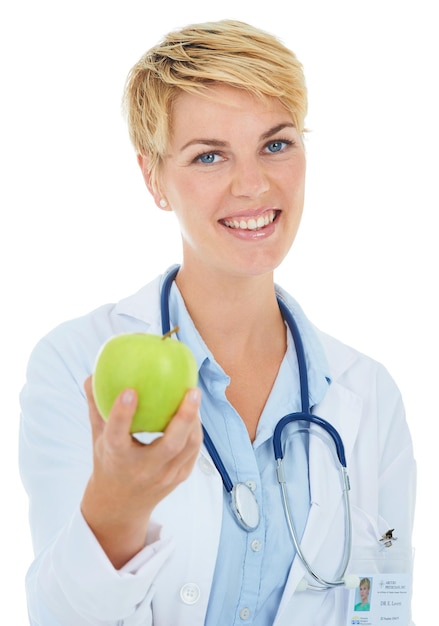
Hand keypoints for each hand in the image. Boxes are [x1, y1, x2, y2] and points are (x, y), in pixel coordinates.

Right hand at [81, 375, 201, 567]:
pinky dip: (195, 430)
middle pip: (169, 445)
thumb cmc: (108, 463)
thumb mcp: (98, 439)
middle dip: (184, 417)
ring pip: (188, 447)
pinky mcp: (179, 478)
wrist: (120, 507)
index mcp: (117, 459)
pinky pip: (192, 451)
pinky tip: (195, 411)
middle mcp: (142, 470)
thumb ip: (97, 408)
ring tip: (194, 395)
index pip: (117, 435)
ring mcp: (164, 477)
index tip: (129, 390)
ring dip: (195, 421)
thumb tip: (93, 376)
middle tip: (191, 390)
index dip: (122, 414)